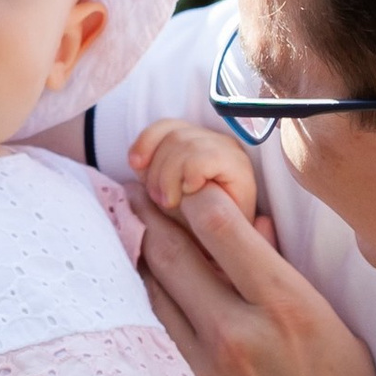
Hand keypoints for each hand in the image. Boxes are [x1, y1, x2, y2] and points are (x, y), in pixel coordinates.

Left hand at [127, 116, 261, 225]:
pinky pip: (201, 158)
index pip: (167, 126)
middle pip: (173, 135)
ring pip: (184, 144)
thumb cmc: (192, 223)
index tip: (135, 165)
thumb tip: (136, 160)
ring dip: (169, 177)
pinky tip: (192, 193)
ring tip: (173, 201)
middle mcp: (217, 141)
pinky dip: (189, 176)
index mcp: (198, 141)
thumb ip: (150, 171)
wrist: (219, 248)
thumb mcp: (163, 192)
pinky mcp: (240, 167)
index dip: (146, 141)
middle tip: (160, 198)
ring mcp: (231, 152)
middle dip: (157, 169)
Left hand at [137, 181, 375, 375]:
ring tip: (126, 230)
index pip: (220, 225)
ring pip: (149, 292)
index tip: (185, 182)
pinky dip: (140, 307)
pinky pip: (151, 338)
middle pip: (170, 252)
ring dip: (136, 255)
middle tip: (135, 192)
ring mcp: (204, 370)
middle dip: (149, 213)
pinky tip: (132, 292)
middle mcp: (240, 332)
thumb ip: (288, 281)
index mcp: (289, 307)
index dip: (195, 194)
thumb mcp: (340, 336)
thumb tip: (252, 231)